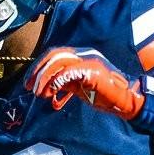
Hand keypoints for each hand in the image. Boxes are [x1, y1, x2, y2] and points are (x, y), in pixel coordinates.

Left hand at [27, 47, 144, 119]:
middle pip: (54, 56)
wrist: (125, 100)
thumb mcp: (78, 87)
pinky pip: (69, 72)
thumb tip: (47, 86)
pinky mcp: (92, 70)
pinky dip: (57, 82)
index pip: (54, 55)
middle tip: (28, 88)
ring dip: (45, 79)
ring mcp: (89, 60)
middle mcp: (84, 54)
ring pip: (59, 62)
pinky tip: (52, 94)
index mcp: (80, 56)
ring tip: (39, 94)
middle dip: (38, 72)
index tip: (29, 82)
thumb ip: (64, 83)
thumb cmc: (104, 95)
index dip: (39, 67)